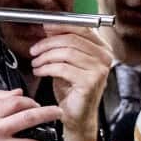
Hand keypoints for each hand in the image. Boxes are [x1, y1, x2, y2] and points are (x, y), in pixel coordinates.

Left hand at [30, 25, 113, 140]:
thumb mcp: (68, 61)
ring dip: (45, 56)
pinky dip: (47, 68)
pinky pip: (63, 68)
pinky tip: (40, 71)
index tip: (45, 27)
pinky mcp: (90, 82)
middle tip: (35, 49)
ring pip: (66, 52)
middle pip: (72, 39)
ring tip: (36, 63)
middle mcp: (104, 57)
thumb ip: (63, 44)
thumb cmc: (73, 90)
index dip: (61, 25)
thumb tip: (50, 27)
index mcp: (102, 49)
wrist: (77, 116)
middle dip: (48, 42)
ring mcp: (99, 70)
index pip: (82, 28)